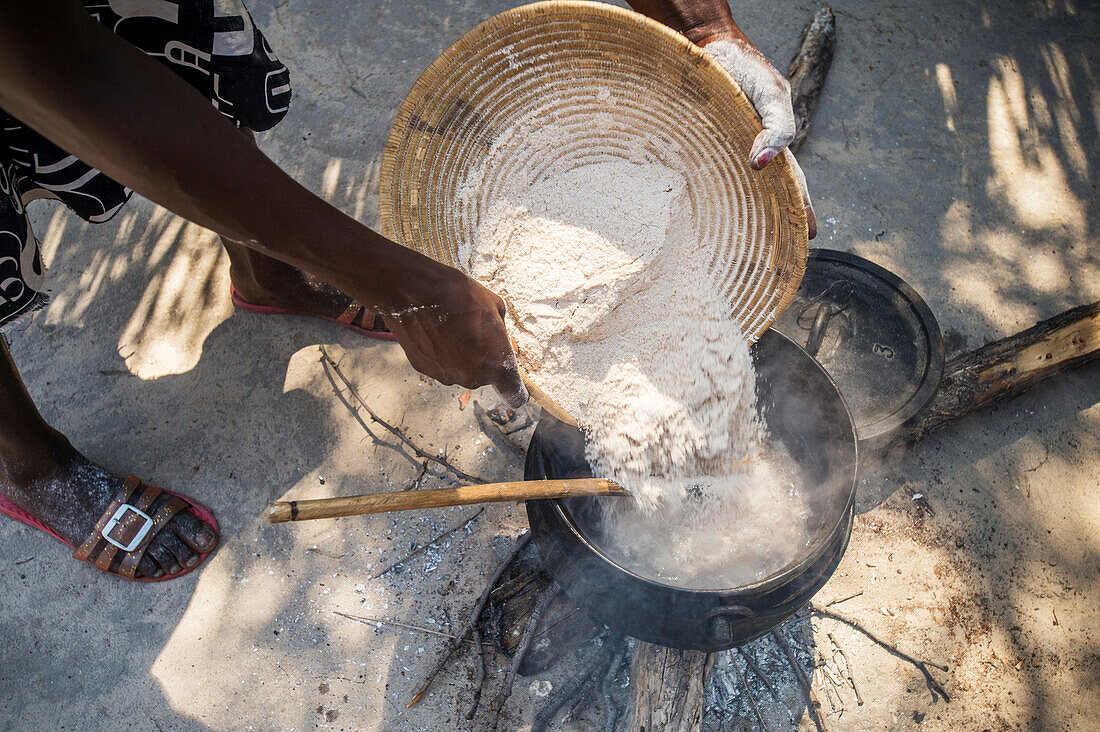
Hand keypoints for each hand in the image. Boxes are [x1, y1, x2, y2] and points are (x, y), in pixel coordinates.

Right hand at [383, 261, 528, 407]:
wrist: (417, 291)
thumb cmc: (459, 296)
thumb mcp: (495, 307)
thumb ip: (499, 332)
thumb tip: (494, 336)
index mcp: (496, 364)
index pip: (514, 394)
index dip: (515, 390)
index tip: (513, 386)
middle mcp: (472, 377)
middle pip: (483, 376)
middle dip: (482, 358)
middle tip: (473, 332)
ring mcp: (446, 375)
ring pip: (460, 370)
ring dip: (459, 355)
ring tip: (451, 327)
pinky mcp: (424, 369)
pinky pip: (439, 364)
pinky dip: (439, 352)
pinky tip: (435, 330)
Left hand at [700, 37, 816, 238]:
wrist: (705, 47)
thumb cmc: (743, 70)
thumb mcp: (772, 95)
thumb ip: (777, 127)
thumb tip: (761, 164)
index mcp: (770, 151)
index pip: (789, 188)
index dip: (800, 212)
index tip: (809, 238)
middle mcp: (744, 161)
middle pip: (759, 201)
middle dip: (766, 229)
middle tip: (771, 263)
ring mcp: (718, 160)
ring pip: (726, 198)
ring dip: (728, 224)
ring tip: (732, 256)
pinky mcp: (692, 156)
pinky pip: (695, 183)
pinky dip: (696, 202)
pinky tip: (691, 223)